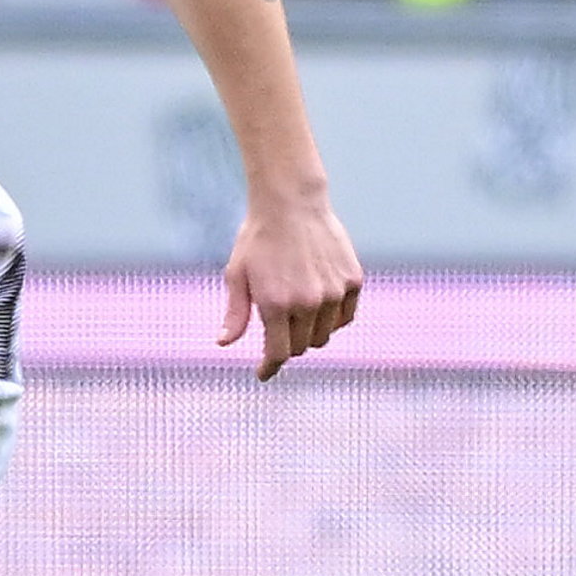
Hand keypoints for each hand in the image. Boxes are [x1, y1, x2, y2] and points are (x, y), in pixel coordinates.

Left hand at [217, 194, 363, 381]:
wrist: (291, 203)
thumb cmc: (258, 239)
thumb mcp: (237, 275)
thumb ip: (235, 313)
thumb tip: (224, 344)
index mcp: (276, 304)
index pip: (278, 354)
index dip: (269, 367)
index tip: (263, 373)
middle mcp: (308, 302)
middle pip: (300, 347)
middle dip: (286, 345)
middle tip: (277, 329)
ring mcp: (334, 292)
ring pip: (324, 335)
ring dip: (309, 333)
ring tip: (297, 311)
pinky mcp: (352, 281)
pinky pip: (344, 317)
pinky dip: (332, 320)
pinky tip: (319, 305)